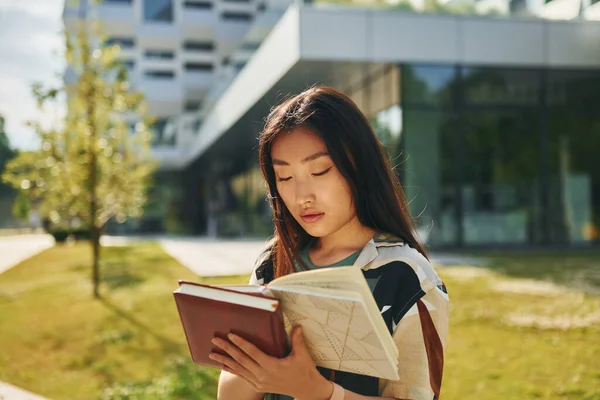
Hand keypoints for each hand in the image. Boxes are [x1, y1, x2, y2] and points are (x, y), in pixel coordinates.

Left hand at [209, 326, 333, 399]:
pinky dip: (231, 370)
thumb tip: (297, 326)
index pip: (252, 352)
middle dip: (227, 349)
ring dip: (224, 361)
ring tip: (212, 353)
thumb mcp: (302, 355)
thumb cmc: (304, 370)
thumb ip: (297, 340)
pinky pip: (242, 376)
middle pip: (241, 360)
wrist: (305, 390)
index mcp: (272, 366)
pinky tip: (223, 365)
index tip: (231, 335)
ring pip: (238, 369)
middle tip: (215, 339)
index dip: (241, 343)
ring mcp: (259, 382)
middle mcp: (263, 375)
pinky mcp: (258, 385)